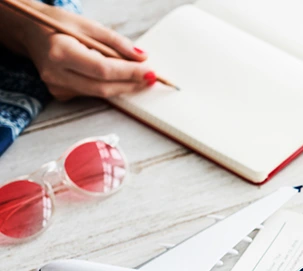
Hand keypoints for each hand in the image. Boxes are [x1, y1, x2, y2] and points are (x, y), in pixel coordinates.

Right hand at [0, 2, 152, 99]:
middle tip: (151, 78)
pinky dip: (108, 86)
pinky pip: (91, 93)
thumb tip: (142, 57)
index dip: (129, 73)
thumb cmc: (59, 25)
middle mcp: (56, 73)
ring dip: (123, 86)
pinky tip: (117, 77)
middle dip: (131, 84)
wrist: (31, 32)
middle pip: (103, 87)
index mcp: (61, 52)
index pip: (102, 69)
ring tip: (139, 76)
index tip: (151, 72)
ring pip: (99, 93)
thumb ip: (116, 42)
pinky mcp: (60, 93)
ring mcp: (56, 86)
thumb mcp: (88, 25)